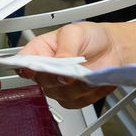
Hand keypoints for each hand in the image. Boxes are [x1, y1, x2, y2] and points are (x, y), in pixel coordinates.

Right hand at [18, 20, 135, 108]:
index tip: (35, 69)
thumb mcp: (75, 33)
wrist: (112, 47)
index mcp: (40, 50)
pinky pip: (77, 103)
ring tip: (91, 74)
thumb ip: (65, 48)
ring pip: (61, 95)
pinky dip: (91, 94)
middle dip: (59, 78)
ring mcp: (59, 85)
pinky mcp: (74, 96)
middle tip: (72, 72)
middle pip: (42, 82)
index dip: (26, 68)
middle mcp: (46, 70)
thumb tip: (59, 65)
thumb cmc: (90, 36)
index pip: (23, 63)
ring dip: (79, 86)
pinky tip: (98, 83)